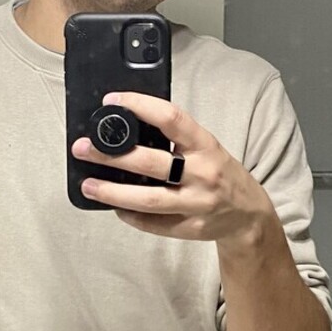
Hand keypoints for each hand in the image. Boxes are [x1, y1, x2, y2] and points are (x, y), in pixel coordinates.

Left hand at [72, 90, 273, 245]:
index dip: (140, 106)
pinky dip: (130, 216)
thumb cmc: (221, 173)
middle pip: (152, 163)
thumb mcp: (206, 148)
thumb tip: (128, 125)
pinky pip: (153, 223)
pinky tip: (114, 207)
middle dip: (112, 155)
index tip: (112, 101)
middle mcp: (203, 173)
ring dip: (113, 192)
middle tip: (83, 148)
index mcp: (206, 145)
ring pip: (149, 199)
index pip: (171, 118)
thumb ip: (175, 138)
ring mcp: (197, 204)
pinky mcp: (190, 228)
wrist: (249, 215)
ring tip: (88, 184)